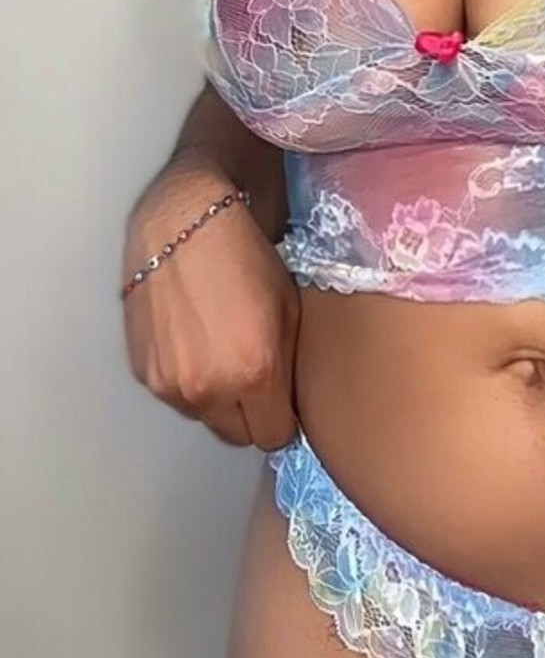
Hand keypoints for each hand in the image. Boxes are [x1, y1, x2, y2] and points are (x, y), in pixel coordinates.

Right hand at [122, 167, 299, 448]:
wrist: (185, 221)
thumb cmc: (247, 257)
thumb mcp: (289, 311)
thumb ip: (287, 368)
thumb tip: (286, 404)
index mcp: (254, 374)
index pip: (273, 436)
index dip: (281, 418)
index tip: (281, 399)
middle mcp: (208, 388)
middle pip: (236, 435)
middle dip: (249, 413)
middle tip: (252, 376)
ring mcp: (169, 383)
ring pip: (202, 416)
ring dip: (214, 397)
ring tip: (218, 350)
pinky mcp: (143, 371)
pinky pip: (173, 395)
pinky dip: (184, 378)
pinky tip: (191, 339)